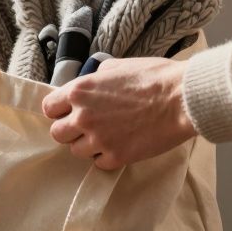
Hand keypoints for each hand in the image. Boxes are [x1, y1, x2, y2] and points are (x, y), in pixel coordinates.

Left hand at [41, 57, 196, 170]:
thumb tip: (92, 82)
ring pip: (76, 151)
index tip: (68, 112)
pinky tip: (120, 145)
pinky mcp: (116, 157)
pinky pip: (99, 163)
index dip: (59, 110)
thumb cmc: (155, 77)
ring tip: (107, 136)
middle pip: (57, 134)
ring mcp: (99, 139)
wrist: (182, 98)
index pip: (49, 108)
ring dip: (88, 145)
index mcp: (80, 91)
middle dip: (70, 130)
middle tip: (87, 127)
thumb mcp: (118, 66)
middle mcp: (83, 117)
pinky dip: (107, 157)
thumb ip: (97, 77)